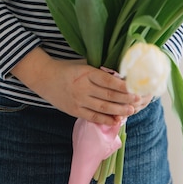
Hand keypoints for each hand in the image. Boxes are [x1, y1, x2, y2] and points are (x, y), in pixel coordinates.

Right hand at [11, 48, 143, 124]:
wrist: (44, 77)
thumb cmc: (66, 68)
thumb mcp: (82, 63)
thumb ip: (98, 68)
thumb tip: (119, 72)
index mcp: (85, 72)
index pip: (107, 80)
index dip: (122, 85)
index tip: (134, 87)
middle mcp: (83, 87)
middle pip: (108, 95)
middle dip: (125, 99)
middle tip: (138, 100)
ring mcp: (78, 100)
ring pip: (103, 107)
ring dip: (118, 110)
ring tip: (131, 110)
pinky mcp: (74, 110)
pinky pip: (93, 117)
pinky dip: (105, 119)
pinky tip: (116, 120)